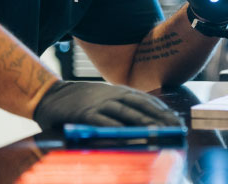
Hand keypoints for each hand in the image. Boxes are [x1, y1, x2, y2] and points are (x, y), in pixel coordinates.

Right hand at [33, 81, 183, 128]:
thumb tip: (144, 121)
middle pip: (140, 106)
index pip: (145, 100)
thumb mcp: (104, 99)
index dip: (161, 110)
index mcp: (118, 92)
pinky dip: (116, 128)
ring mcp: (99, 103)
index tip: (175, 121)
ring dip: (143, 123)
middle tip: (174, 128)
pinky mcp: (86, 113)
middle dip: (159, 117)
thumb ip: (120, 108)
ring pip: (126, 113)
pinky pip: (104, 122)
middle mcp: (112, 95)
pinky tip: (127, 136)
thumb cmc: (80, 100)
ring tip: (159, 131)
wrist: (52, 95)